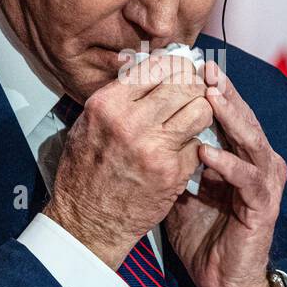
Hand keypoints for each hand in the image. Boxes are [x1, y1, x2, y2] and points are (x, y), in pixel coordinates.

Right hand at [44, 53, 213, 268]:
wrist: (87, 222)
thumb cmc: (85, 173)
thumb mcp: (87, 124)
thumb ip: (117, 96)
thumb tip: (145, 68)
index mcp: (107, 105)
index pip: (157, 65)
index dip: (175, 64)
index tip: (181, 68)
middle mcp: (131, 122)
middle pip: (184, 82)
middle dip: (194, 83)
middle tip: (194, 89)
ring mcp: (154, 147)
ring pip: (201, 109)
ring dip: (201, 110)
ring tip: (193, 116)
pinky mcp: (172, 172)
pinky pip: (199, 142)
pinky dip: (196, 142)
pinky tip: (185, 147)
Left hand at [164, 62, 286, 286]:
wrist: (221, 280)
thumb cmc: (202, 233)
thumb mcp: (179, 185)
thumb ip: (171, 154)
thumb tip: (140, 122)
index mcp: (239, 153)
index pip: (225, 110)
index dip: (206, 87)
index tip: (183, 65)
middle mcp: (257, 160)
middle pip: (241, 115)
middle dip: (222, 89)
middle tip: (203, 66)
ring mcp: (263, 182)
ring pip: (250, 138)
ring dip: (230, 115)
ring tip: (209, 95)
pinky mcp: (263, 205)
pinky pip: (247, 178)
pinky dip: (227, 163)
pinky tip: (208, 151)